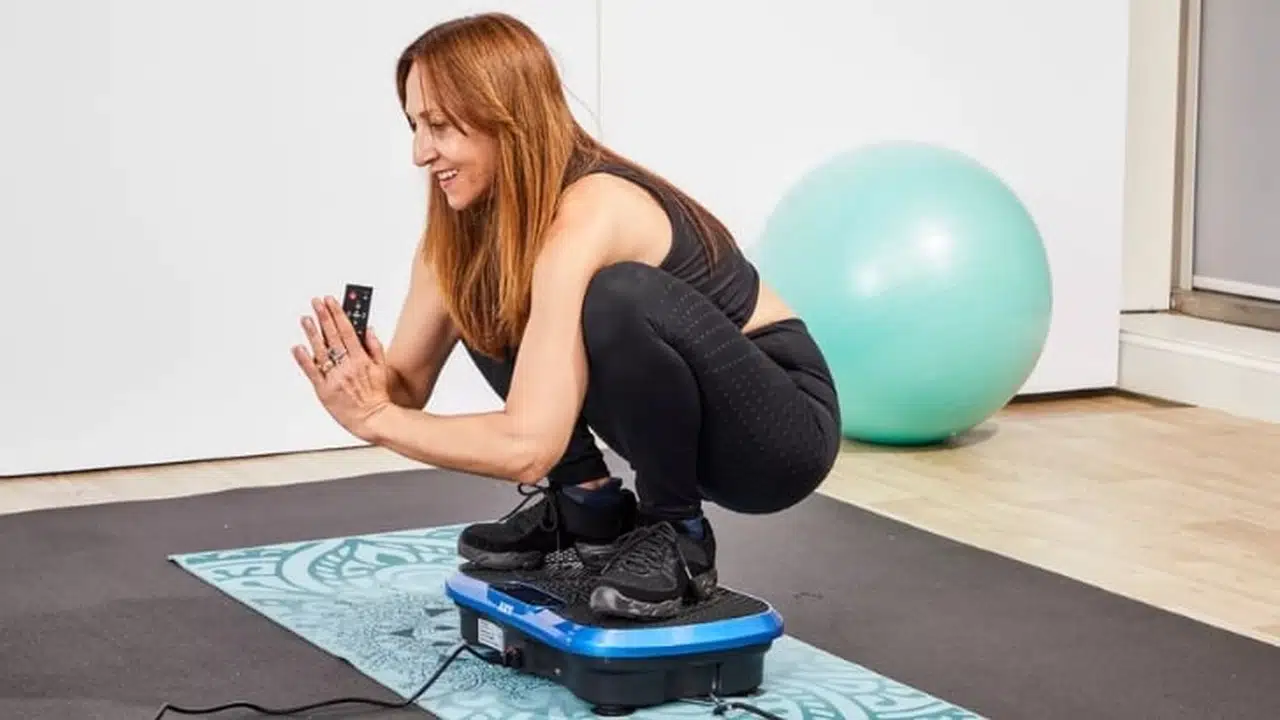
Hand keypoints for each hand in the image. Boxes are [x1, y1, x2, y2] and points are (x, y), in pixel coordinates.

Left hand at [292, 296, 391, 441]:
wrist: (372, 418)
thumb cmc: (377, 396)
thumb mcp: (382, 368)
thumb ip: (375, 347)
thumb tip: (368, 330)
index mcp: (361, 359)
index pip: (347, 330)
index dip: (338, 313)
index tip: (331, 301)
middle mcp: (346, 366)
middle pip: (333, 336)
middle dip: (324, 316)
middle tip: (316, 303)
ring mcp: (334, 377)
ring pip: (321, 350)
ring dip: (312, 333)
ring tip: (306, 318)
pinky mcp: (324, 390)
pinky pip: (312, 372)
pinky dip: (304, 359)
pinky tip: (298, 347)